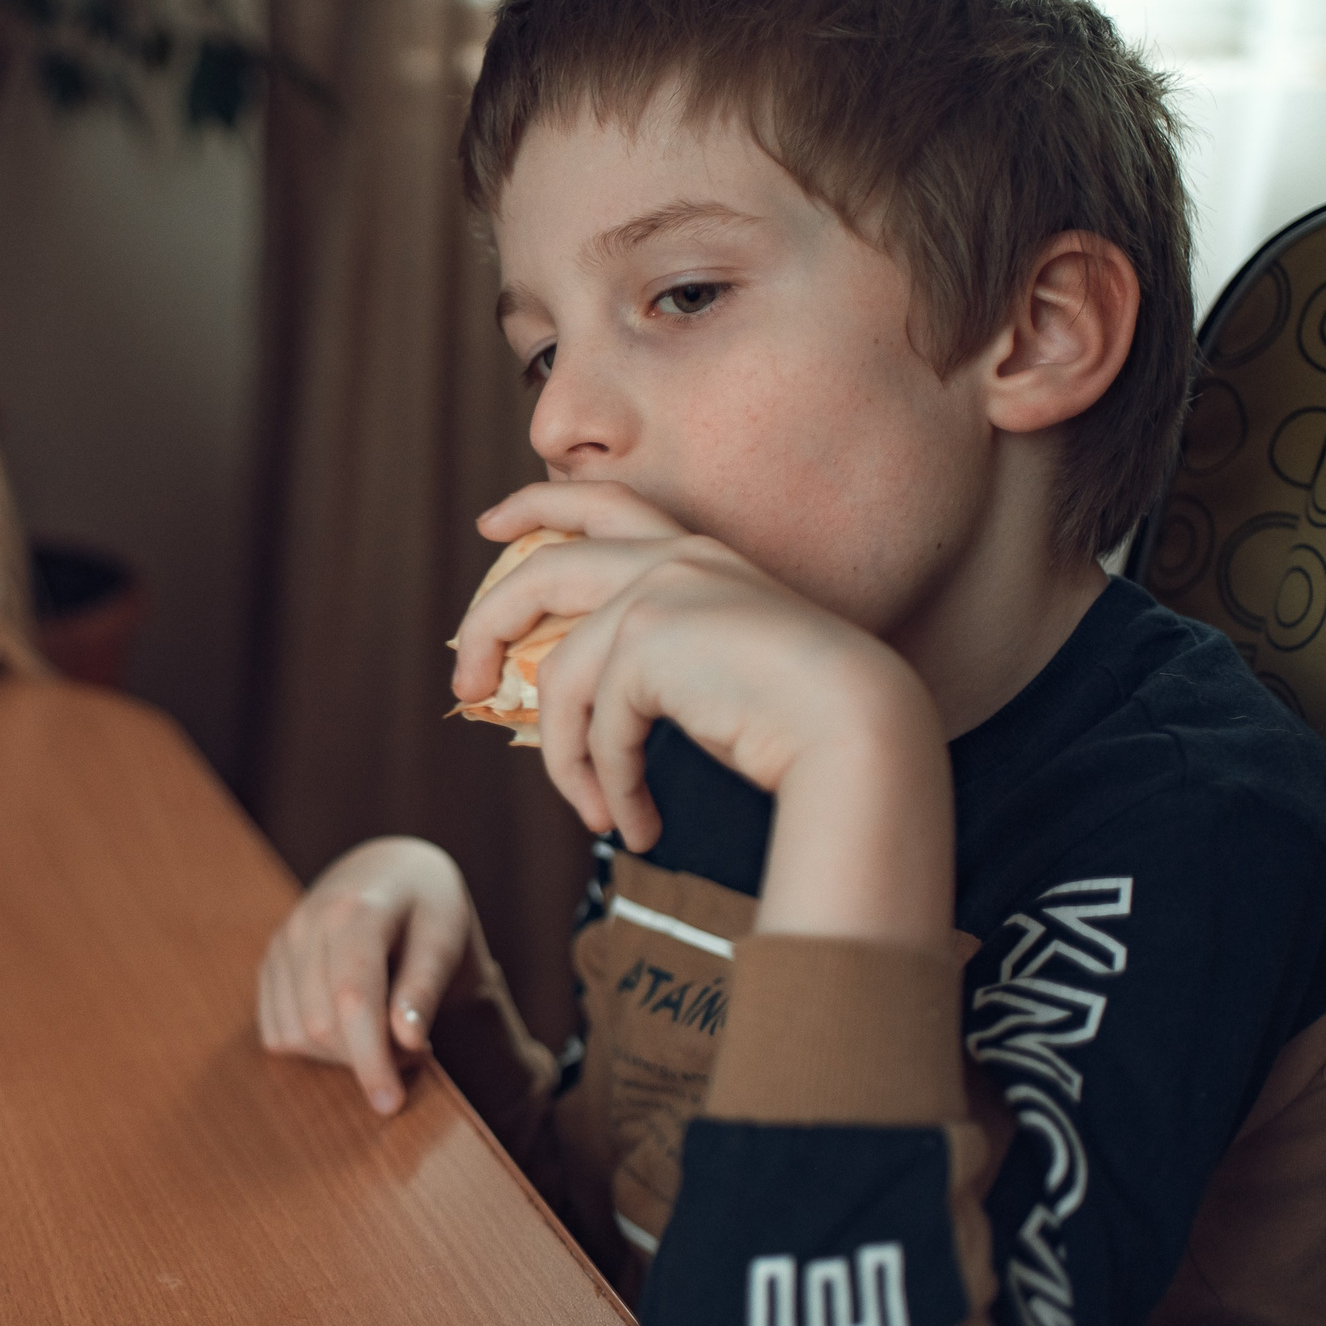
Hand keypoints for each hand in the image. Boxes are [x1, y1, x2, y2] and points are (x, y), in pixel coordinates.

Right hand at [257, 837, 482, 1115]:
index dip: (370, 1058)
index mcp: (354, 912)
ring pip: (295, 1034)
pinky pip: (277, 1032)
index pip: (352, 999)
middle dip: (368, 1056)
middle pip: (321, 1025)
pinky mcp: (269, 966)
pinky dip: (315, 1048)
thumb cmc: (427, 907)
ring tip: (387, 1033)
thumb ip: (424, 987)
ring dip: (343, 1055)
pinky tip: (352, 1028)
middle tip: (416, 1049)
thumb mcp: (444, 935)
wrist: (390, 871)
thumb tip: (406, 1043)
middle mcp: (305, 925)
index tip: (391, 1104)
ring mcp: (281, 945)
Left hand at [451, 482, 952, 946]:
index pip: (605, 501)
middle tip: (467, 686)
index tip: (489, 524)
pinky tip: (634, 823)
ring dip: (568, 760)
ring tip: (595, 814)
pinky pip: (594, 724)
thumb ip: (650, 661)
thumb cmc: (804, 718)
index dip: (538, 502)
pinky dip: (607, 781)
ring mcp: (660, 589)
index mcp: (699, 552)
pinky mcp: (646, 636)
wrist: (859, 729)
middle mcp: (676, 557)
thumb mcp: (715, 671)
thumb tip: (568, 702)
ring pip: (560, 676)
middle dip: (488, 626)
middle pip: (541, 570)